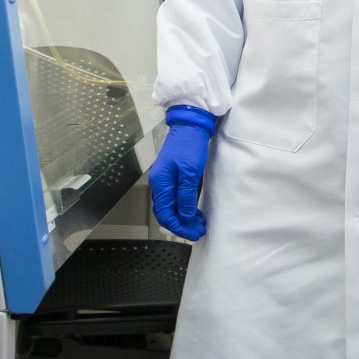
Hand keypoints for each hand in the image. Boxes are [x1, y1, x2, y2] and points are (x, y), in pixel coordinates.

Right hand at [147, 105, 216, 239]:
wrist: (190, 125)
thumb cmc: (189, 145)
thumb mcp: (190, 173)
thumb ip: (185, 196)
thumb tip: (184, 217)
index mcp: (160, 183)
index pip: (164, 214)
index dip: (178, 227)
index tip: (193, 233)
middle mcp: (159, 183)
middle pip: (166, 212)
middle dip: (181, 225)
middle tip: (198, 231)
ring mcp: (164, 180)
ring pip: (171, 207)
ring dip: (184, 217)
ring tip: (199, 223)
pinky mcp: (171, 176)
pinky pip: (175, 198)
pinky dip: (184, 208)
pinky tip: (194, 211)